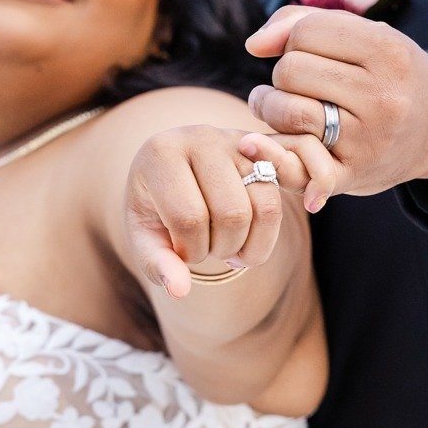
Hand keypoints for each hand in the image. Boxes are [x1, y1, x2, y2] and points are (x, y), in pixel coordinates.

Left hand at [125, 126, 285, 298]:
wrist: (172, 172)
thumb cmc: (155, 208)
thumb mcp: (144, 236)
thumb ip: (157, 263)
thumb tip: (180, 290)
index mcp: (162, 153)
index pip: (189, 218)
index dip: (188, 250)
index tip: (180, 252)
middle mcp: (201, 137)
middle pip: (232, 214)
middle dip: (221, 248)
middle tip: (206, 250)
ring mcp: (237, 141)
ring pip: (264, 207)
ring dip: (250, 245)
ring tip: (229, 249)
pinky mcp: (264, 153)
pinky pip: (282, 198)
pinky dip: (269, 234)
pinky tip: (250, 242)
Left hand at [245, 7, 427, 195]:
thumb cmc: (390, 73)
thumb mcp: (365, 34)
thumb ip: (303, 22)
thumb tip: (253, 44)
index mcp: (388, 51)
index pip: (305, 32)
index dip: (293, 40)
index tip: (307, 52)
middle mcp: (384, 96)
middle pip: (290, 71)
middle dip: (285, 74)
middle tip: (299, 84)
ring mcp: (369, 139)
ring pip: (287, 112)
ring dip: (270, 107)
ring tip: (282, 105)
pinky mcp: (353, 174)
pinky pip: (295, 164)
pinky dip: (271, 154)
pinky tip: (260, 145)